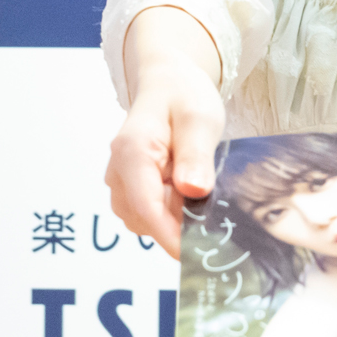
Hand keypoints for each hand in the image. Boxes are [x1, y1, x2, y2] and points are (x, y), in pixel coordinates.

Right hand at [103, 7, 224, 257]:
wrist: (168, 81)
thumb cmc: (183, 95)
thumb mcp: (199, 118)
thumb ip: (195, 155)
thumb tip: (194, 192)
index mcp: (133, 151)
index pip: (146, 206)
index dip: (171, 236)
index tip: (195, 254)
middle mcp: (119, 170)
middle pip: (144, 219)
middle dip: (178, 228)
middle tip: (217, 226)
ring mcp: (121, 181)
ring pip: (145, 220)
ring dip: (175, 221)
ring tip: (207, 205)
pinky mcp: (132, 187)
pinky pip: (149, 213)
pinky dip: (171, 215)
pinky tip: (194, 201)